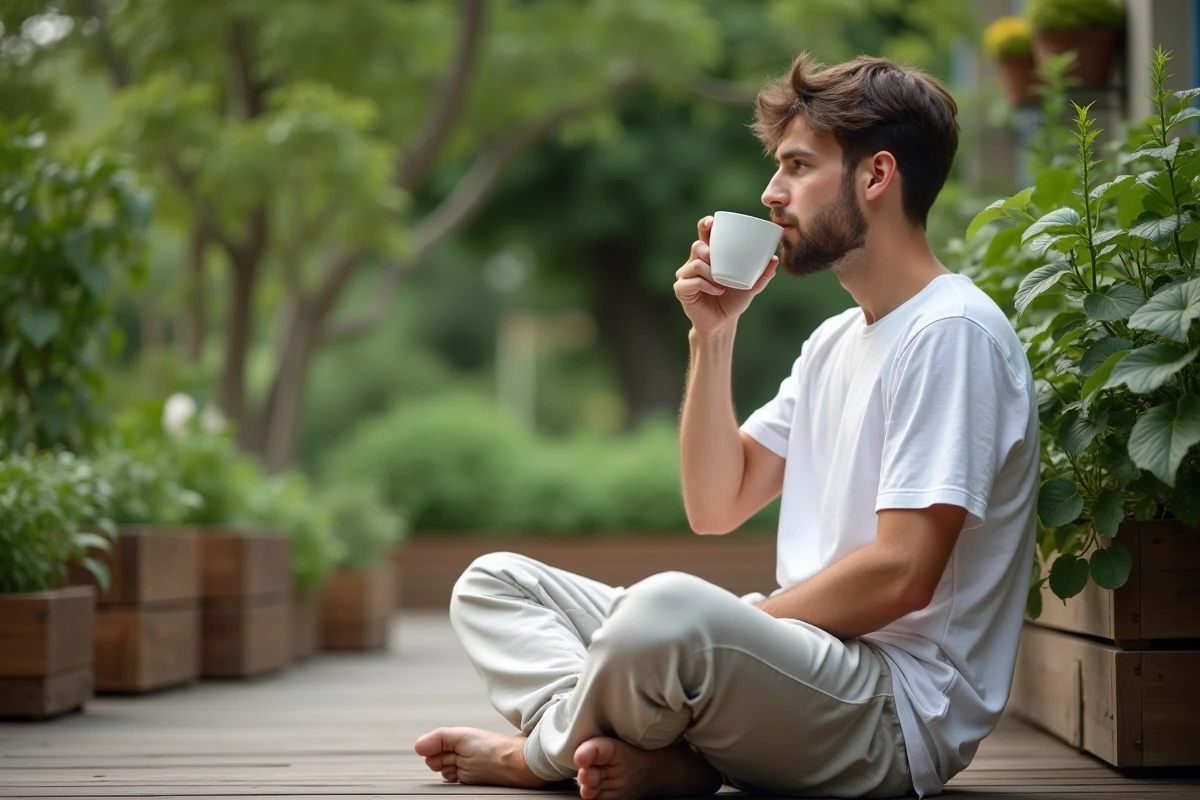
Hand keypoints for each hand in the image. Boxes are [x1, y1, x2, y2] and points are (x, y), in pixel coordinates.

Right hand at [674, 216, 778, 337]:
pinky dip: (706, 285)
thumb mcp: (751, 287)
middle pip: (697, 246)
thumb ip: (762, 274)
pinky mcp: (682, 289)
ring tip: (722, 283)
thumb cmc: (734, 301)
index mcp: (709, 256)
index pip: (704, 235)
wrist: (722, 323)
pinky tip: (718, 290)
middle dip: (707, 250)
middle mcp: (695, 262)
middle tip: (717, 259)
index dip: (705, 225)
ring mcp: (686, 276)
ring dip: (710, 272)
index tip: (712, 222)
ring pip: (695, 264)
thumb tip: (774, 259)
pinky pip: (692, 282)